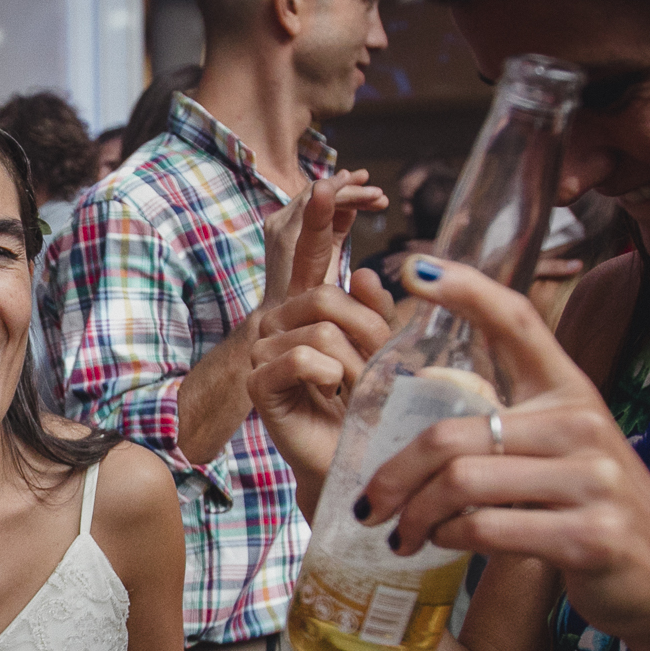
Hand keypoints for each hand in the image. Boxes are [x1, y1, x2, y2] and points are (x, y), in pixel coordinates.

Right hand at [245, 175, 398, 510]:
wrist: (361, 467)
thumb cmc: (378, 412)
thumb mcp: (389, 353)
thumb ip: (377, 312)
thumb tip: (372, 271)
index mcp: (311, 311)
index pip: (313, 251)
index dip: (320, 214)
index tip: (336, 182)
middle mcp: (283, 326)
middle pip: (325, 296)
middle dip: (367, 331)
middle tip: (377, 369)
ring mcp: (267, 355)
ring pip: (320, 328)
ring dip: (354, 363)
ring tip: (358, 392)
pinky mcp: (260, 387)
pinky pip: (298, 358)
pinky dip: (327, 375)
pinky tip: (333, 394)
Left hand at [260, 169, 388, 312]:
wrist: (278, 311)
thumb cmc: (303, 299)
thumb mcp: (323, 268)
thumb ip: (334, 231)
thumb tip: (343, 202)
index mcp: (290, 233)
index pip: (317, 196)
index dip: (343, 188)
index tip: (364, 179)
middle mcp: (281, 224)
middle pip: (320, 193)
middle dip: (352, 190)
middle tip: (380, 197)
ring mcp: (282, 224)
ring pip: (320, 198)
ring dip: (349, 196)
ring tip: (379, 200)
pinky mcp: (288, 228)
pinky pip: (317, 208)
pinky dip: (341, 206)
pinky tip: (364, 207)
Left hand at [355, 256, 649, 644]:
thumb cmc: (588, 509)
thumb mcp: (560, 450)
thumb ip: (508, 425)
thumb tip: (425, 414)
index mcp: (570, 393)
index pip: (518, 321)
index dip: (467, 290)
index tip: (414, 268)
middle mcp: (582, 425)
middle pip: (449, 435)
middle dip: (393, 475)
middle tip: (368, 506)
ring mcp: (592, 480)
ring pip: (460, 483)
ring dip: (415, 516)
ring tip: (400, 535)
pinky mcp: (590, 535)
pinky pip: (487, 528)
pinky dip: (450, 540)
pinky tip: (443, 545)